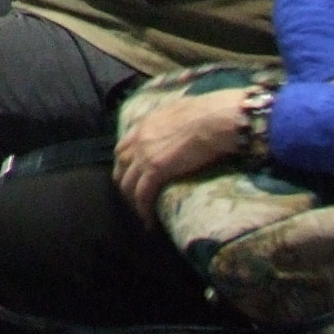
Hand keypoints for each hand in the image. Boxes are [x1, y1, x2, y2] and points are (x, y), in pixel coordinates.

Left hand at [114, 90, 249, 223]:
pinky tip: (151, 221)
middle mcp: (139, 139)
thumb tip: (182, 127)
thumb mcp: (180, 112)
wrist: (213, 118)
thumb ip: (172, 123)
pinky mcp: (156, 170)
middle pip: (120, 167)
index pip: (124, 147)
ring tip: (143, 214)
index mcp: (144, 125)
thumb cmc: (207, 113)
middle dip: (125, 184)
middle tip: (136, 199)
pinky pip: (143, 195)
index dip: (125, 164)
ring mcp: (145, 155)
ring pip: (128, 184)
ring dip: (133, 201)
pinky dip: (144, 210)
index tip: (133, 177)